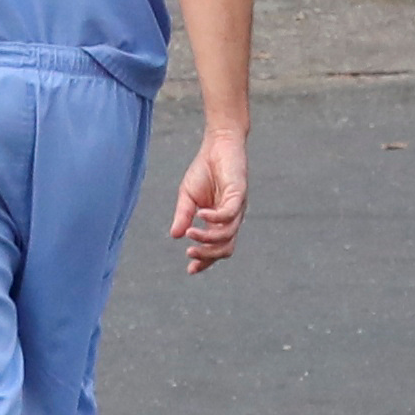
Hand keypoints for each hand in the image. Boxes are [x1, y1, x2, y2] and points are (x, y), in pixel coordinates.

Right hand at [171, 133, 248, 271]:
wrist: (217, 144)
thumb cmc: (204, 170)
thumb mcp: (187, 196)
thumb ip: (183, 215)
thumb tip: (175, 235)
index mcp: (220, 222)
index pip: (217, 249)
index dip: (205, 261)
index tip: (190, 269)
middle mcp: (231, 218)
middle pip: (225, 248)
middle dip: (207, 255)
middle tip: (190, 252)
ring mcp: (237, 208)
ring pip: (227, 234)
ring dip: (207, 237)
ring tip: (191, 233)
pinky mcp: (239, 194)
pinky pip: (229, 214)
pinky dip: (215, 218)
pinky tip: (201, 215)